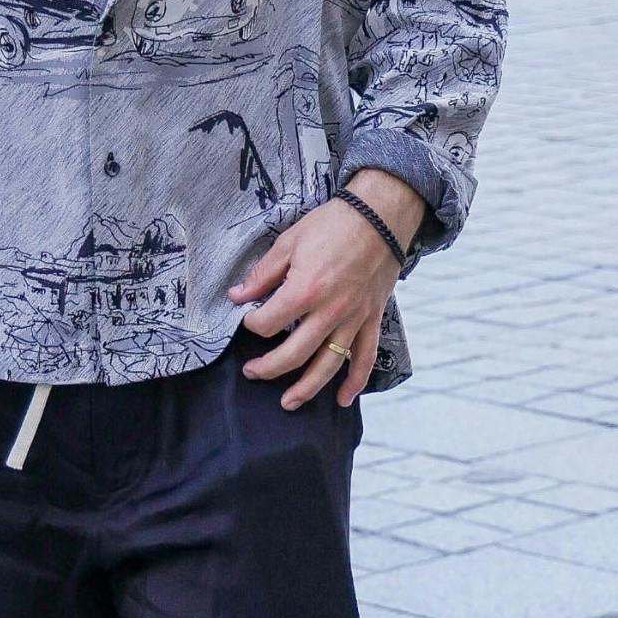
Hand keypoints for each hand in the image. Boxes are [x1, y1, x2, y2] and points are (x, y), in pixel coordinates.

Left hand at [229, 176, 417, 409]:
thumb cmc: (333, 224)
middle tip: (252, 372)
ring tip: (287, 402)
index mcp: (304, 291)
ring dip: (306, 388)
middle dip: (267, 368)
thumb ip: (262, 274)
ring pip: (328, 365)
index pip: (267, 323)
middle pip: (293, 354)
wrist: (380, 215)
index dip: (251, 324)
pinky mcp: (371, 319)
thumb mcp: (289, 242)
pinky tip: (341, 399)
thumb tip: (237, 296)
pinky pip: (364, 358)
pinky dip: (355, 382)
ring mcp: (353, 319)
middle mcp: (329, 312)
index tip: (246, 318)